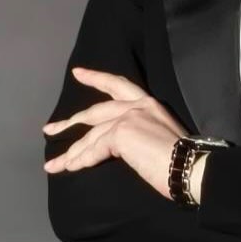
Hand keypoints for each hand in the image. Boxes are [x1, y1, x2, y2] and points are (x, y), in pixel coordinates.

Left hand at [42, 66, 186, 200]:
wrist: (191, 168)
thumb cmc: (181, 161)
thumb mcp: (158, 138)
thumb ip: (138, 134)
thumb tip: (116, 146)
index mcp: (150, 104)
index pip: (119, 84)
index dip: (97, 78)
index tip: (78, 73)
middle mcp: (139, 105)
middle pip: (95, 111)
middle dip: (70, 122)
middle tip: (50, 128)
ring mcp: (129, 117)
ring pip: (92, 135)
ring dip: (72, 152)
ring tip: (56, 165)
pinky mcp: (122, 133)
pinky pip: (95, 149)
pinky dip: (82, 161)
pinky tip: (72, 168)